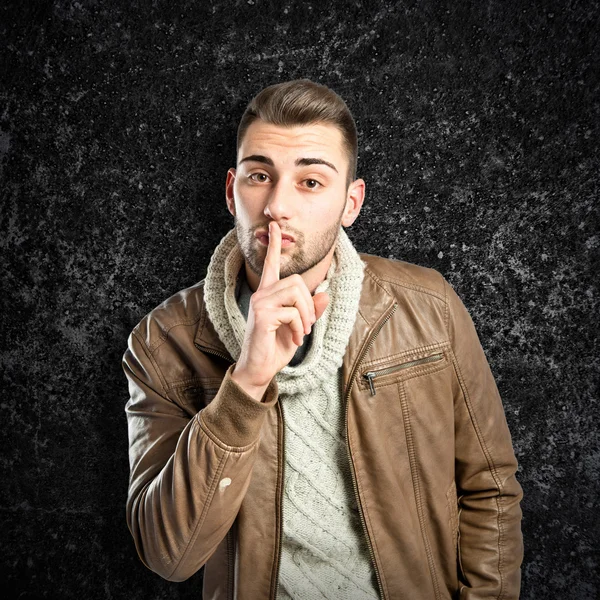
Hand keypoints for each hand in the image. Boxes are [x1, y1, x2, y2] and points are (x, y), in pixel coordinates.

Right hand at [231, 221, 328, 399]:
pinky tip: (294, 340)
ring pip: (296, 294)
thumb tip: (325, 296)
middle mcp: (261, 294)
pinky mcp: (262, 316)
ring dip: (306, 316)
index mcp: (268, 294)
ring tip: (302, 332)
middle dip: (309, 304)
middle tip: (307, 325)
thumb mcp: (298, 327)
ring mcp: (260, 304)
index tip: (274, 226)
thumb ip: (310, 311)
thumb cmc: (275, 347)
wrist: (259, 369)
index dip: (274, 245)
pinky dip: (299, 329)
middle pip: (296, 281)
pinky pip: (292, 313)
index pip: (270, 264)